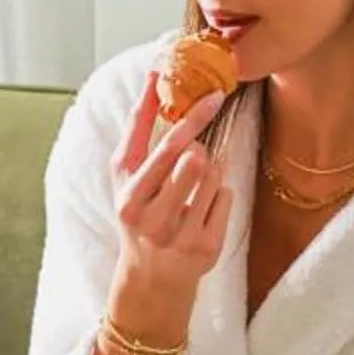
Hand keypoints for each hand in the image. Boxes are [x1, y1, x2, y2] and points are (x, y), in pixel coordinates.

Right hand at [112, 71, 232, 296]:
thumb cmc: (141, 214)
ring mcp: (179, 235)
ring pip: (214, 175)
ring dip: (209, 171)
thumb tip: (153, 76)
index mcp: (129, 195)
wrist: (151, 277)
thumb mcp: (127, 178)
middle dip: (199, 144)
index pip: (163, 147)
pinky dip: (219, 195)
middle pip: (194, 158)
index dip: (190, 117)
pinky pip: (226, 197)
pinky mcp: (205, 248)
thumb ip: (137, 132)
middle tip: (197, 141)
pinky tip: (203, 209)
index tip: (209, 93)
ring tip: (194, 185)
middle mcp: (151, 217)